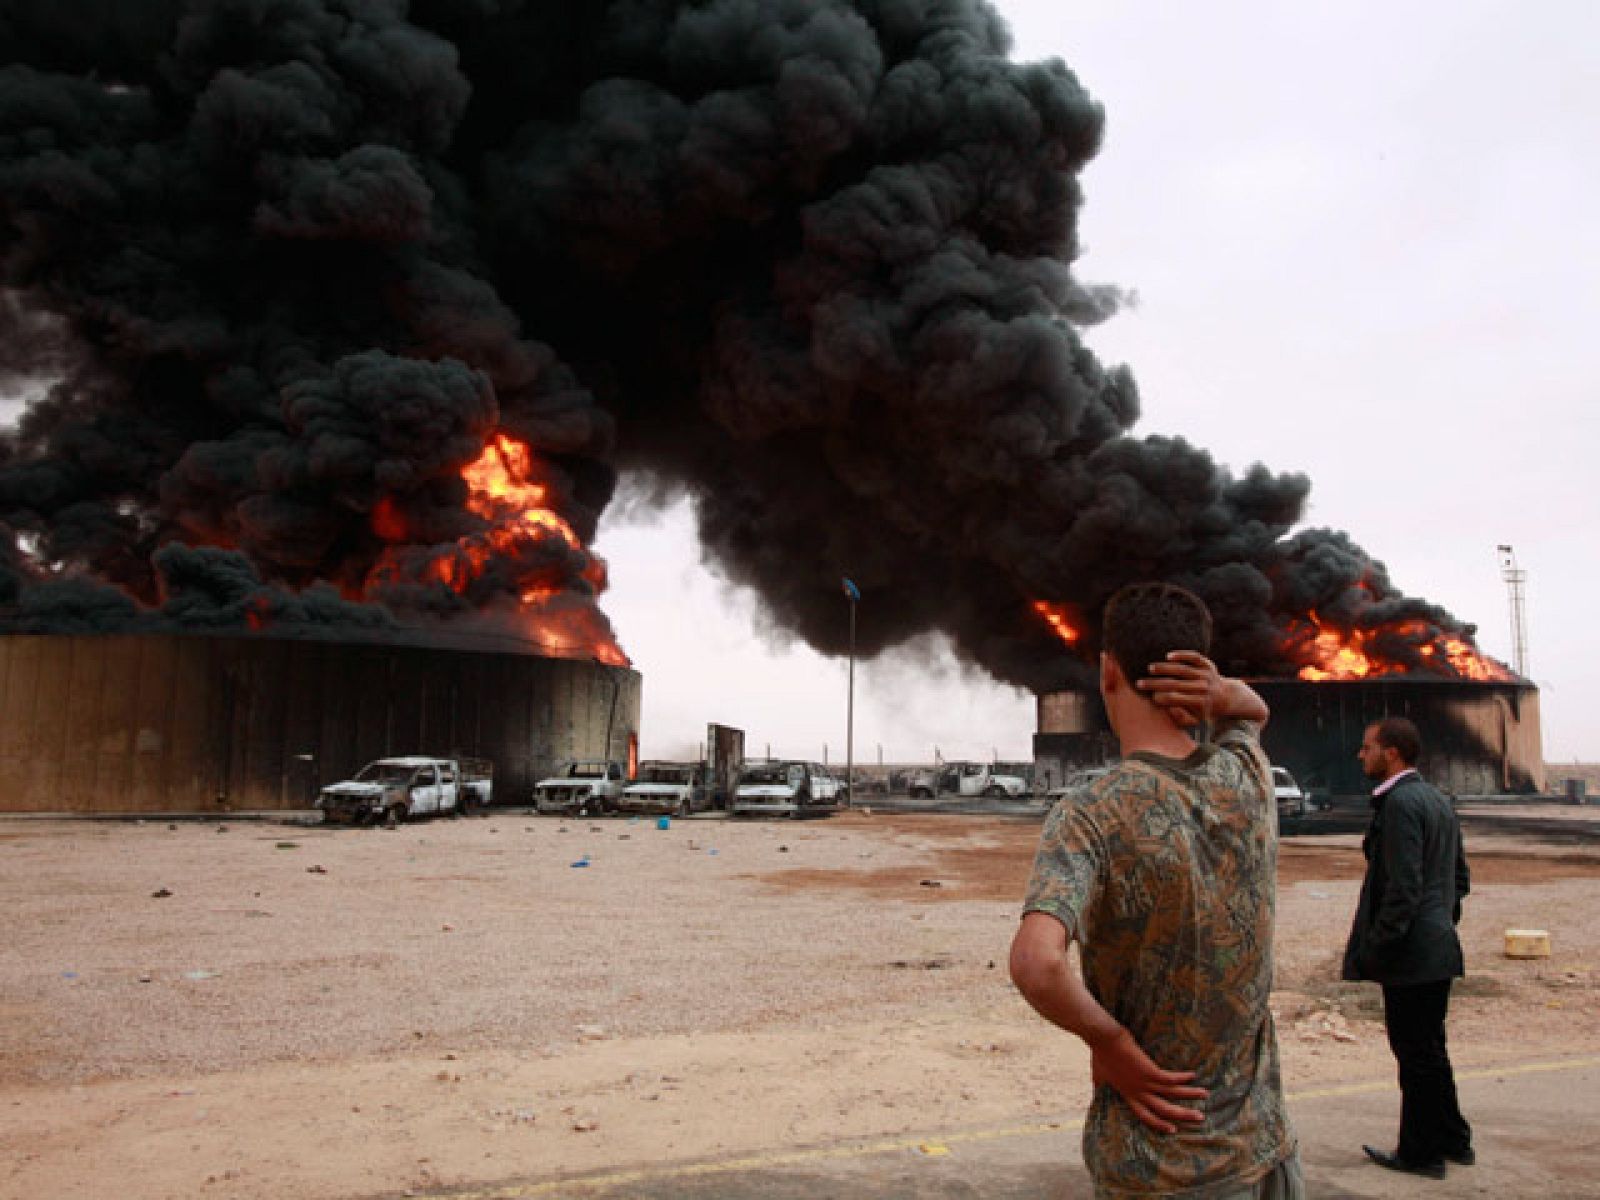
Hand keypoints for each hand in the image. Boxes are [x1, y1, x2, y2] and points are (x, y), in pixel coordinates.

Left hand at [1088, 1027, 1207, 1133]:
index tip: (1173, 1130)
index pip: (1145, 1115)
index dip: (1159, 1124)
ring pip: (1172, 1094)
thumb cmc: (1100, 1054)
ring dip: (1190, 1095)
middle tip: (1199, 1118)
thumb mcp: (1099, 1076)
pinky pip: (1170, 1078)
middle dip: (1183, 1115)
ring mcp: (1144, 1082)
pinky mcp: (1149, 1070)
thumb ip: (1101, 1086)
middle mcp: (1138, 1092)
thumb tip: (1096, 1090)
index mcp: (1127, 1095)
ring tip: (1205, 1095)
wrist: (1103, 1038)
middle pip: (1164, 1109)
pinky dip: (1183, 1078)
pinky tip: (1193, 1075)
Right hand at [1137, 650, 1223, 727]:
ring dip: (1164, 669)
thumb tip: (1169, 708)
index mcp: (1200, 704)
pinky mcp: (1208, 664)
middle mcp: (1204, 688)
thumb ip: (1180, 718)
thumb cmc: (1203, 710)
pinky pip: (1194, 657)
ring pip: (1183, 670)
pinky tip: (1168, 656)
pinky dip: (1182, 655)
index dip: (1160, 697)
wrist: (1225, 697)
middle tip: (1139, 684)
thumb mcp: (1194, 720)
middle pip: (1175, 684)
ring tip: (1150, 668)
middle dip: (1155, 684)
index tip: (1149, 696)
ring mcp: (1207, 675)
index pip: (1174, 699)